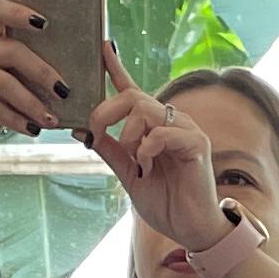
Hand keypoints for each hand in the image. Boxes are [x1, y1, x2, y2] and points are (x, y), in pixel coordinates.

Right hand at [0, 2, 68, 139]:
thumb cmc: (4, 94)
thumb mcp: (18, 72)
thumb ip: (35, 60)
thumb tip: (77, 66)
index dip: (18, 13)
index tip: (45, 24)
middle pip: (9, 50)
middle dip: (41, 72)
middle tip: (64, 91)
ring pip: (1, 82)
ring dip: (31, 103)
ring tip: (50, 119)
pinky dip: (14, 119)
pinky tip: (32, 129)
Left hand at [89, 49, 232, 253]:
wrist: (190, 229)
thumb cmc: (165, 203)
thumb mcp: (127, 174)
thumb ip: (109, 151)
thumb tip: (82, 131)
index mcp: (152, 127)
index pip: (131, 90)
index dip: (116, 68)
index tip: (102, 47)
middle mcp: (170, 122)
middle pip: (132, 96)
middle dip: (106, 111)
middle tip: (95, 134)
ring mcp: (185, 130)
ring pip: (145, 109)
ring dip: (128, 134)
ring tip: (134, 160)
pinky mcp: (196, 144)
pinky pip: (164, 132)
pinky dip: (147, 147)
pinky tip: (146, 164)